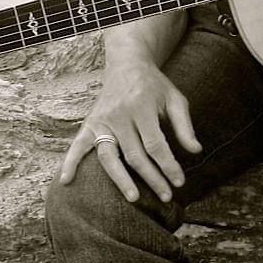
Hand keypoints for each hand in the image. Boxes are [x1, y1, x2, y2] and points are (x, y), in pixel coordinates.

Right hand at [58, 62, 201, 201]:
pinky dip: (70, 163)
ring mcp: (102, 120)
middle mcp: (119, 115)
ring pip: (109, 156)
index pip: (156, 145)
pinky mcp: (90, 123)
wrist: (127, 64)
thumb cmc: (154, 85)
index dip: (168, 166)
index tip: (179, 182)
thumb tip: (196, 151)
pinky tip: (66, 182)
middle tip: (166, 197)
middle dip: (152, 178)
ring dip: (121, 179)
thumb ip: (184, 126)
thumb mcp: (174, 99)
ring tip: (134, 198)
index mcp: (142, 107)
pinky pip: (77, 145)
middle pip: (135, 155)